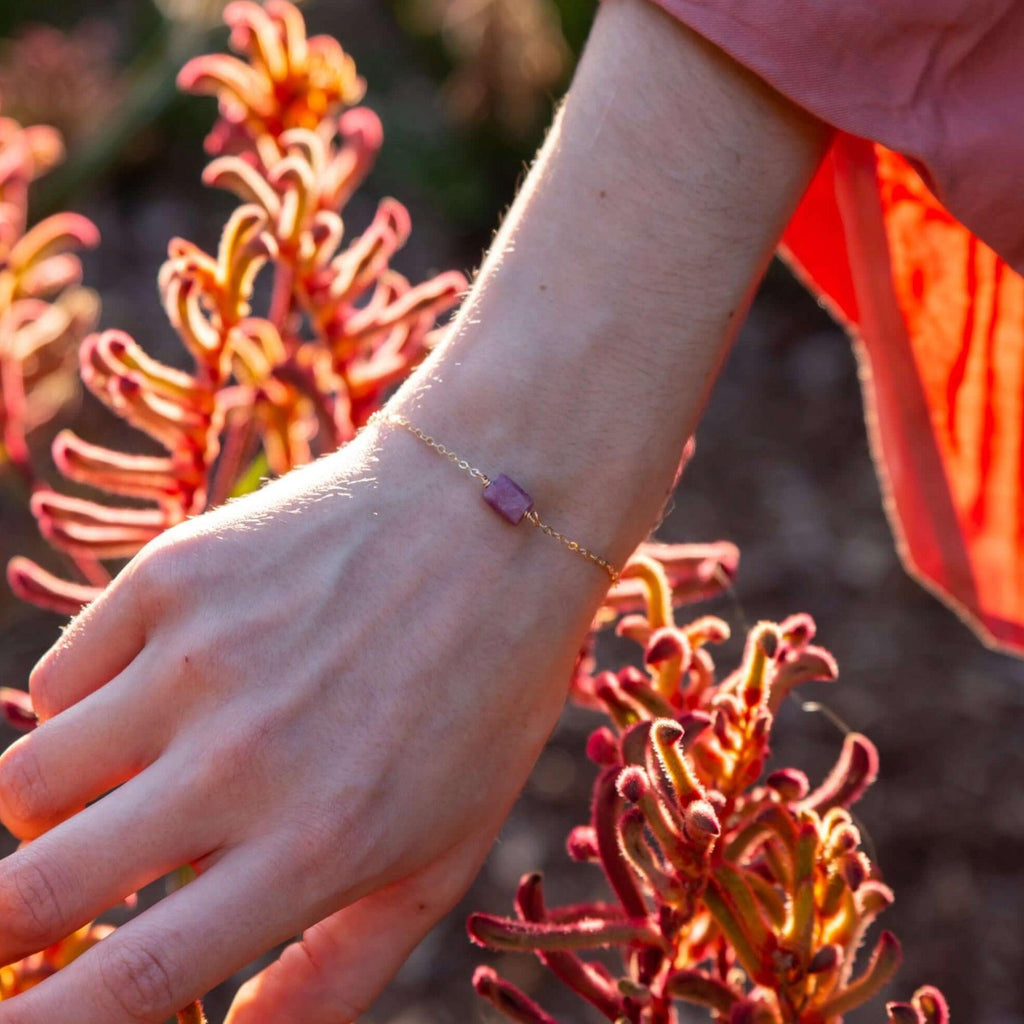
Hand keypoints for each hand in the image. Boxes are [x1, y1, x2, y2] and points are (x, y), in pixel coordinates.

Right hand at [0, 426, 601, 1022]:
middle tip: (29, 911)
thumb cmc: (481, 690)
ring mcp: (197, 657)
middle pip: (33, 888)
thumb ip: (336, 970)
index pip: (131, 978)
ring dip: (56, 809)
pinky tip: (164, 687)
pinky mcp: (173, 574)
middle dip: (5, 924)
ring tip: (132, 780)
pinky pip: (63, 676)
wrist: (489, 518)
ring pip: (28, 781)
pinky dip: (90, 705)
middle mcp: (243, 757)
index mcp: (319, 845)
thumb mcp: (445, 846)